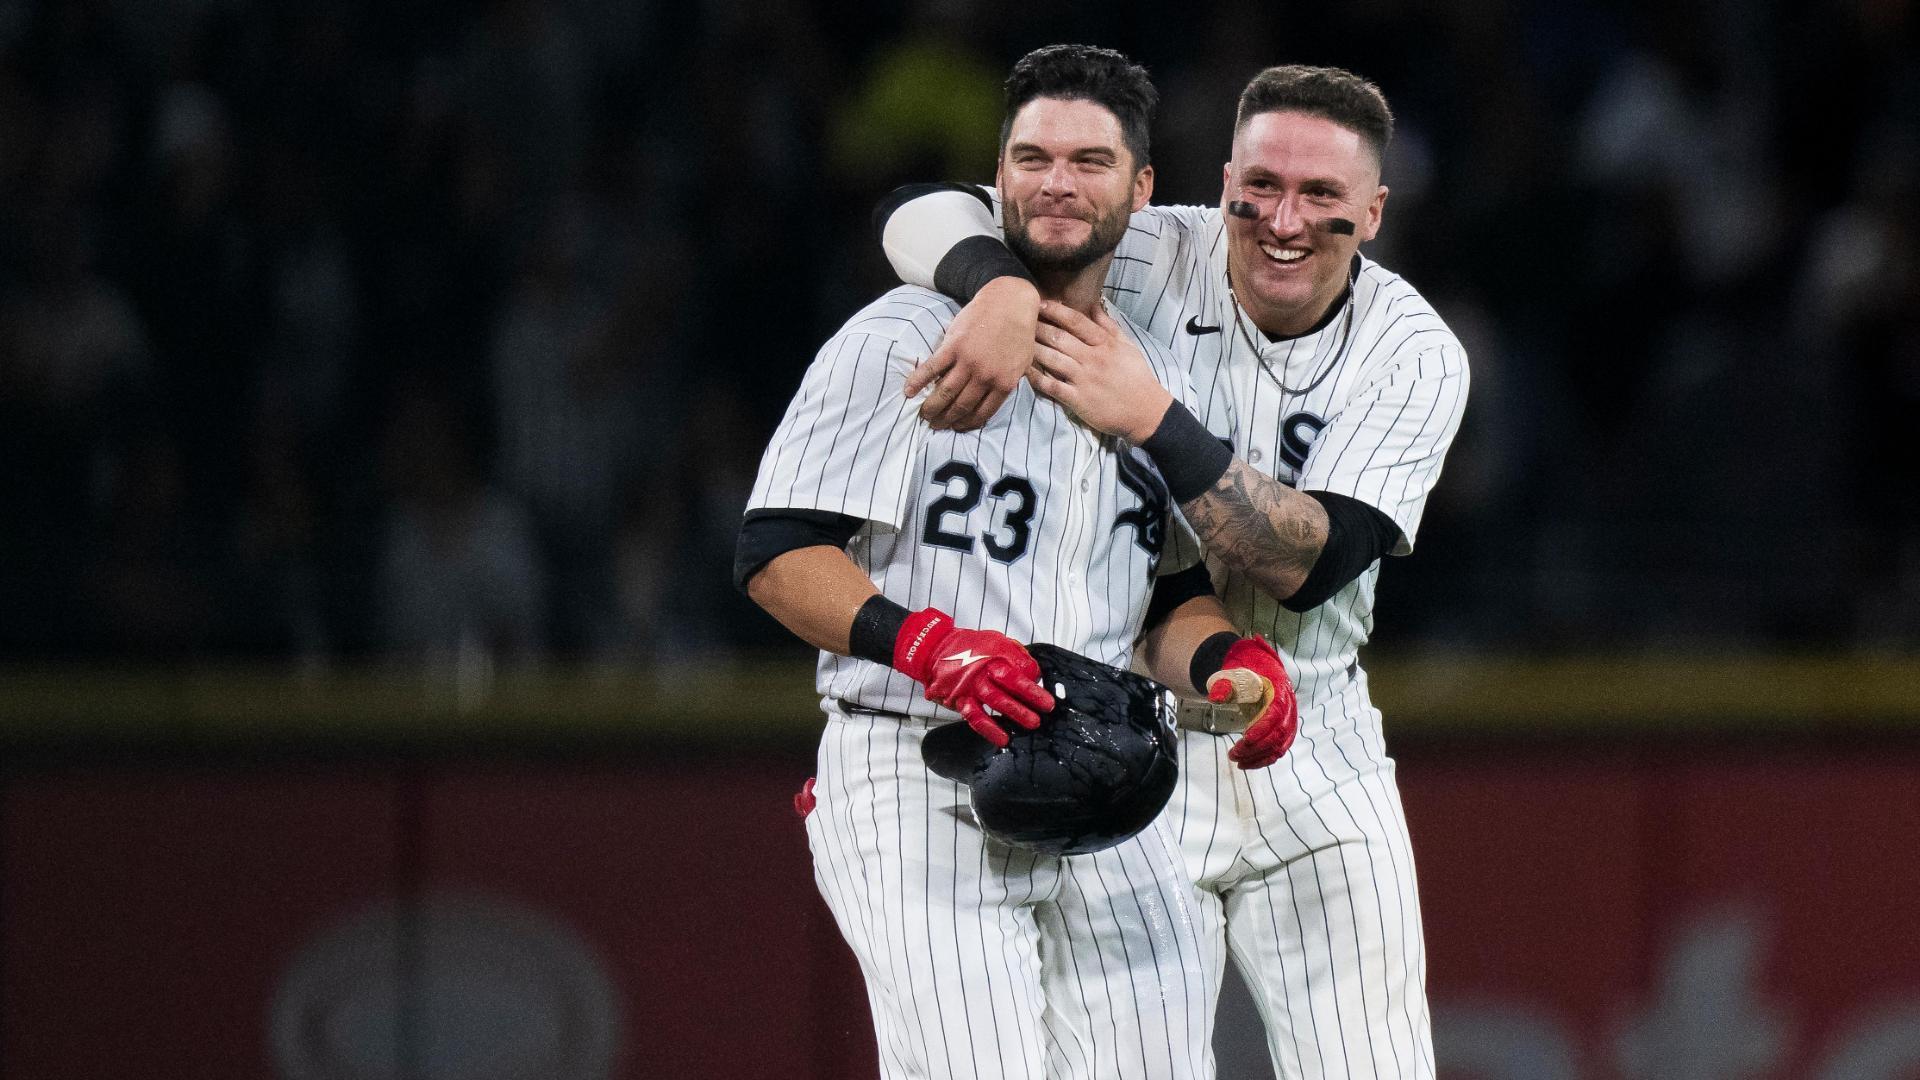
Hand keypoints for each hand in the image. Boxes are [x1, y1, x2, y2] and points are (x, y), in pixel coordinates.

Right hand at [894, 608, 1055, 746]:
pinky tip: (1003, 738)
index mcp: (993, 654)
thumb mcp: (995, 641)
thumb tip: (1033, 673)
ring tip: (1032, 723)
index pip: (1019, 667)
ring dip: (1015, 714)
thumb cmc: (969, 647)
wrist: (934, 649)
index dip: (1033, 680)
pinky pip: (975, 717)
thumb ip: (1015, 655)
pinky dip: (989, 729)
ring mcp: (970, 685)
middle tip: (1047, 708)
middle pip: (1010, 684)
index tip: (1045, 691)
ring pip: (995, 701)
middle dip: (1030, 698)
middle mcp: (982, 669)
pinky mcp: (959, 700)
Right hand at [903, 277, 1040, 431]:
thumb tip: (992, 402)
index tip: (955, 428)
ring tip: (923, 415)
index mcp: (1003, 383)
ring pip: (945, 392)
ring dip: (931, 407)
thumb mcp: (1022, 364)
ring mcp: (967, 361)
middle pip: (960, 406)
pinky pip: (932, 369)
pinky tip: (908, 392)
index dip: (965, 424)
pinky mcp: (953, 346)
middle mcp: (985, 376)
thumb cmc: (1018, 332)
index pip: (981, 413)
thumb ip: (1007, 384)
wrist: (1009, 301)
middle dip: (945, 420)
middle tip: (934, 426)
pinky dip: (918, 381)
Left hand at [1027, 300, 1172, 442]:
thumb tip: (1095, 305)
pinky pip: (1052, 386)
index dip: (1056, 311)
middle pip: (1060, 338)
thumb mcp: (1128, 346)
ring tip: (1017, 341)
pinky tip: (1024, 370)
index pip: (1077, 322)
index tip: (1040, 303)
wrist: (1145, 412)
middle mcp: (1093, 359)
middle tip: (1021, 319)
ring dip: (1033, 348)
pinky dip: (1036, 377)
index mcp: (1106, 344)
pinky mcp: (1078, 400)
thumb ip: (1110, 326)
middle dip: (1038, 327)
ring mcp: (1084, 380)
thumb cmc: (1136, 377)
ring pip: (1052, 359)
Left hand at [1205, 635, 1298, 768]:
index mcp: (1279, 690)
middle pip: (1279, 734)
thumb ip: (1224, 684)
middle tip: (1234, 754)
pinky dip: (1264, 759)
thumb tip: (1215, 698)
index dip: (1262, 729)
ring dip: (1259, 757)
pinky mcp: (1283, 729)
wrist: (1257, 666)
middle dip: (1257, 748)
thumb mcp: (1232, 672)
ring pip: (1280, 745)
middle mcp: (1289, 706)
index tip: (1245, 739)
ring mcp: (1288, 719)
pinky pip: (1278, 748)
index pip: (1276, 714)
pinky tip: (1246, 763)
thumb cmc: (1245, 670)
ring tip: (1237, 761)